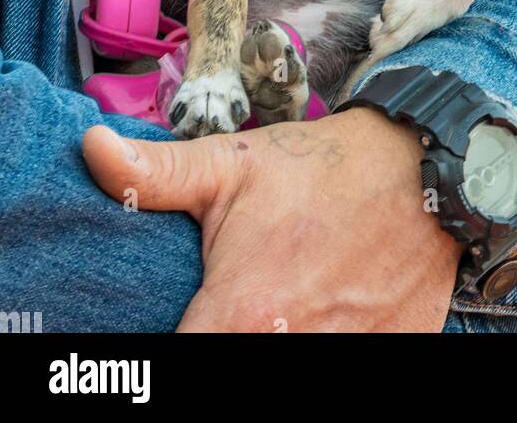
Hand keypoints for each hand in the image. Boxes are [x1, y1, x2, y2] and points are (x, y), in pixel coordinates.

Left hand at [84, 109, 461, 332]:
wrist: (425, 163)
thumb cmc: (322, 167)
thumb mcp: (234, 163)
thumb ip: (156, 175)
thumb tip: (91, 151)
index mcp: (242, 314)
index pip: (177, 364)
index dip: (172, 344)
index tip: (178, 322)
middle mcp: (292, 350)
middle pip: (234, 361)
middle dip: (230, 333)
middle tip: (237, 304)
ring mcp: (345, 359)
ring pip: (288, 365)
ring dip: (280, 336)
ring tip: (284, 299)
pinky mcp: (391, 355)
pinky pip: (342, 364)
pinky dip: (327, 337)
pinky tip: (328, 308)